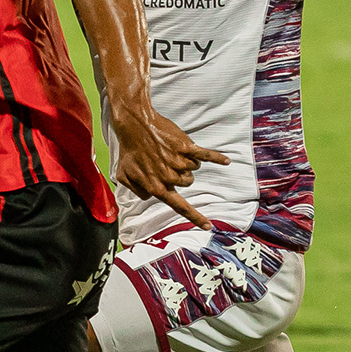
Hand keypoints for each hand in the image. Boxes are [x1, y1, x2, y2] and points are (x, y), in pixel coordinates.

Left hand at [108, 107, 229, 228]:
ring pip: (194, 168)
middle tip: (166, 160)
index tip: (208, 226)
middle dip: (181, 174)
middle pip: (188, 182)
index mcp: (156, 187)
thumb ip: (137, 191)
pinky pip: (205, 155)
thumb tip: (149, 196)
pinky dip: (216, 158)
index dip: (195, 217)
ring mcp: (178, 161)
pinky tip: (226, 161)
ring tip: (171, 151)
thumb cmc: (129, 151)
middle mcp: (169, 177)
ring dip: (187, 161)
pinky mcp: (185, 147)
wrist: (135, 125)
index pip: (179, 206)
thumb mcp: (123, 176)